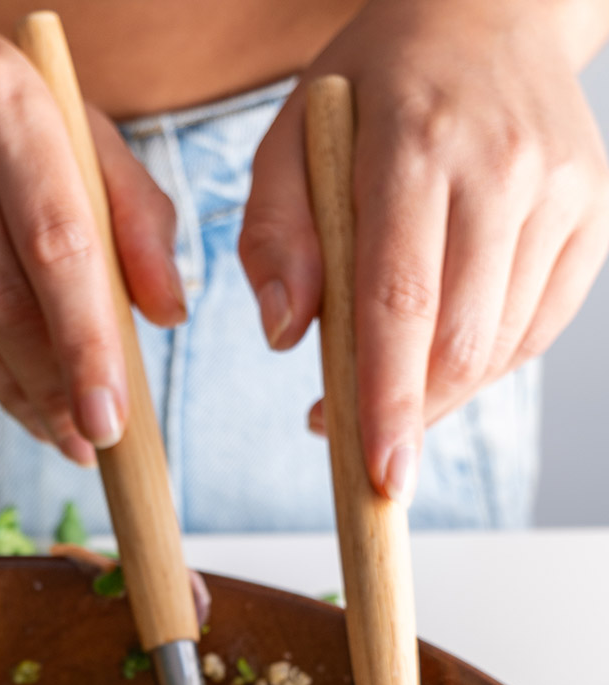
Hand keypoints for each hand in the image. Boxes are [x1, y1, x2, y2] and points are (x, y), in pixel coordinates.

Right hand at [0, 0, 185, 461]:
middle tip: (89, 438)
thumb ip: (131, 212)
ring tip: (53, 425)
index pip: (56, 243)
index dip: (86, 342)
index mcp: (5, 96)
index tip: (110, 416)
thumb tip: (167, 314)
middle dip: (52, 384)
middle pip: (0, 297)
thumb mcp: (67, 122)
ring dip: (9, 386)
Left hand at [239, 0, 608, 503]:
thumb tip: (288, 335)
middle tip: (358, 442)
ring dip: (442, 392)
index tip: (376, 473)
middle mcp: (503, 165)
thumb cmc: (373, 89)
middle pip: (459, 340)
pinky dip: (486, 360)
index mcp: (416, 143)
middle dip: (410, 416)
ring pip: (501, 345)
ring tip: (393, 378)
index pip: (400, 302)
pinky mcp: (593, 214)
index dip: (387, 400)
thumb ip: (272, 234)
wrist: (490, 11)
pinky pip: (537, 328)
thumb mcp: (292, 135)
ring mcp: (562, 189)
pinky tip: (444, 341)